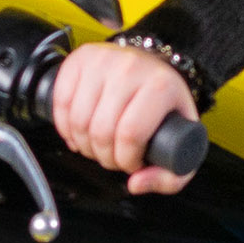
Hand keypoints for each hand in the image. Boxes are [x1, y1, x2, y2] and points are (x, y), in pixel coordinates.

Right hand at [52, 39, 199, 193]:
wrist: (153, 70)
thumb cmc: (164, 106)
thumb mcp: (182, 141)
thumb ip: (170, 177)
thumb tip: (136, 183)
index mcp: (160, 86)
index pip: (131, 135)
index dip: (125, 160)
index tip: (131, 163)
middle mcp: (130, 68)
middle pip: (101, 130)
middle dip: (104, 156)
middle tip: (113, 156)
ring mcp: (102, 60)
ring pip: (78, 120)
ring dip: (84, 145)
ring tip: (98, 145)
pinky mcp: (80, 59)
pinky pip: (61, 102)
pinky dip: (65, 126)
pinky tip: (79, 131)